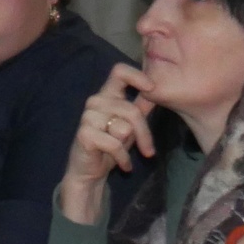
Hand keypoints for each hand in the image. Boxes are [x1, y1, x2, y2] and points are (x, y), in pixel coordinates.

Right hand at [59, 63, 158, 221]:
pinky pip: (115, 144)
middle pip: (131, 110)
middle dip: (144, 133)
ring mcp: (87, 117)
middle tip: (148, 151)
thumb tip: (159, 91)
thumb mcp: (130, 126)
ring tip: (125, 155)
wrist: (89, 172)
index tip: (151, 89)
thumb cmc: (110, 147)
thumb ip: (141, 108)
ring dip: (130, 147)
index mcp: (107, 95)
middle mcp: (95, 102)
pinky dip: (123, 158)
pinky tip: (123, 165)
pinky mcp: (85, 134)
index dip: (137, 76)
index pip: (119, 72)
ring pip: (125, 128)